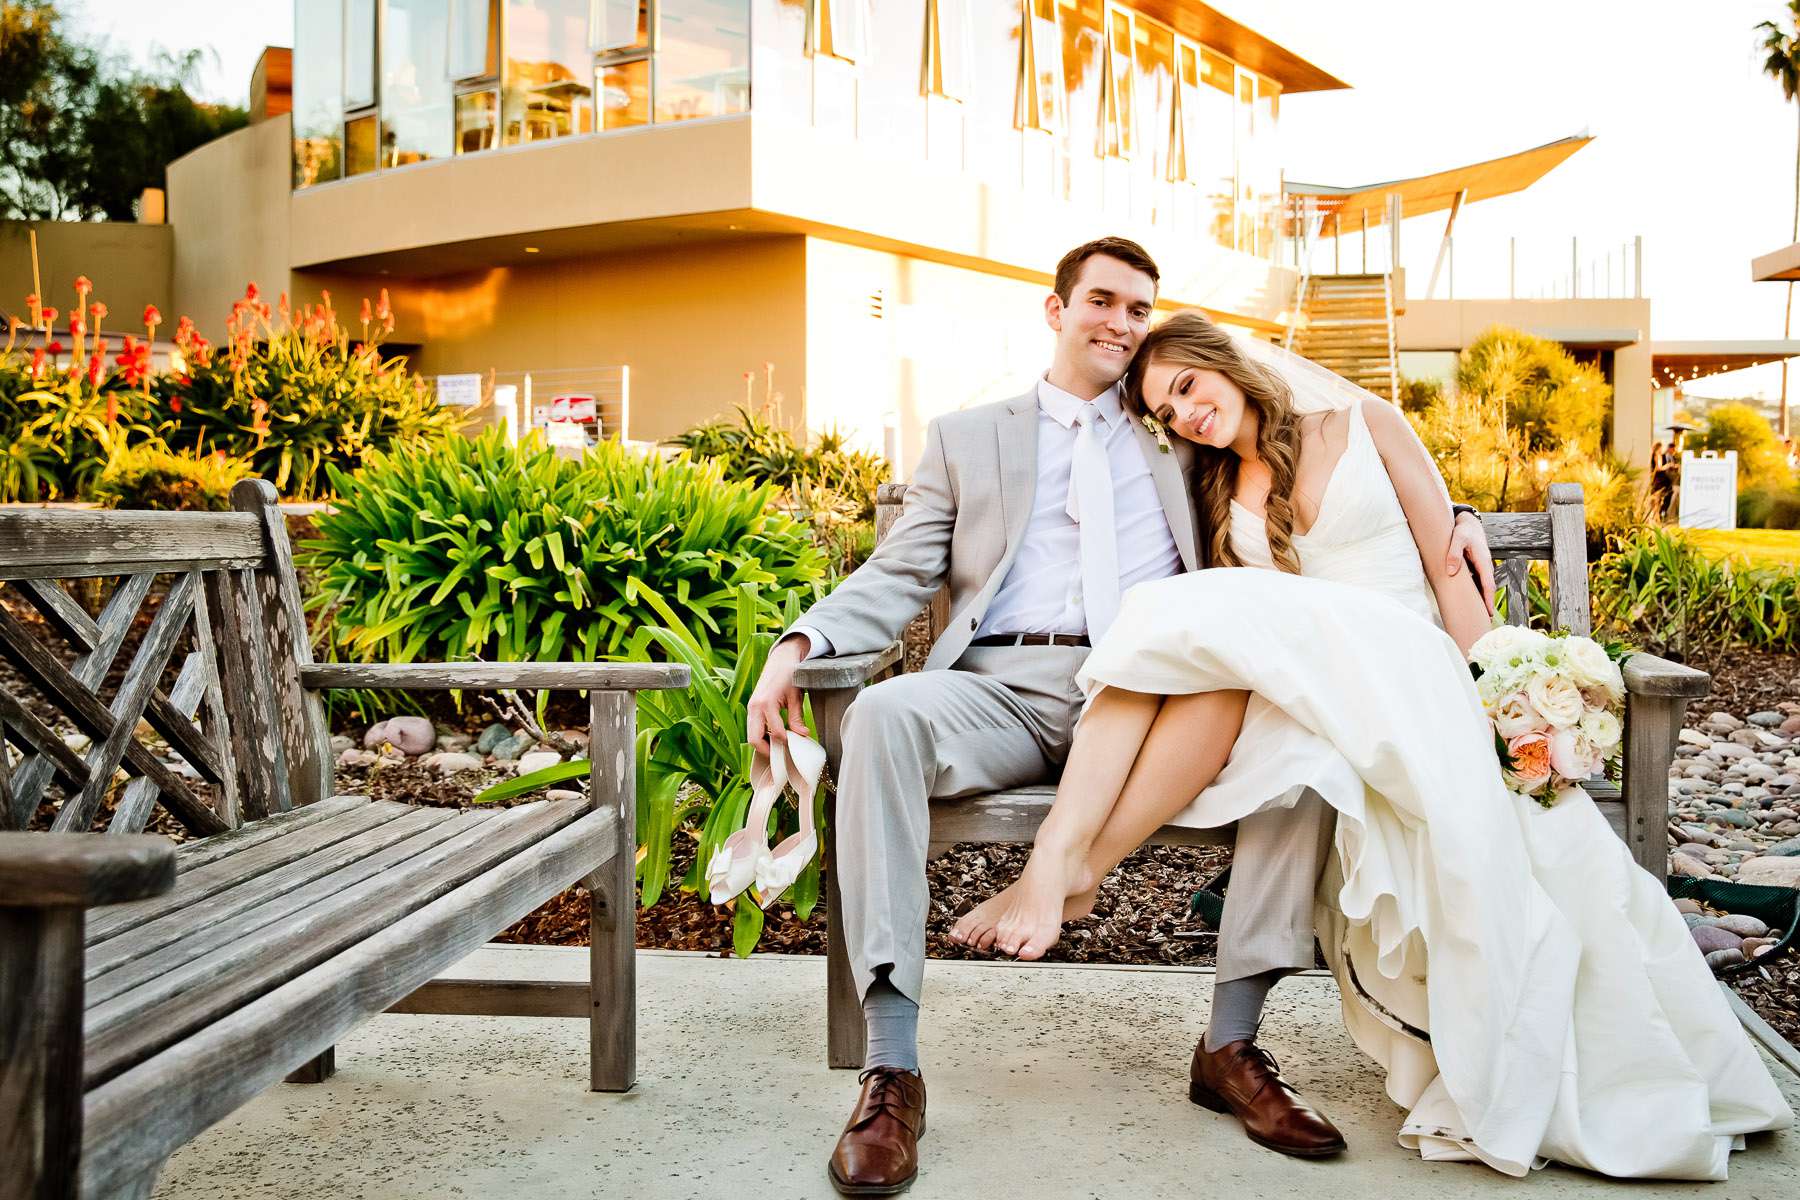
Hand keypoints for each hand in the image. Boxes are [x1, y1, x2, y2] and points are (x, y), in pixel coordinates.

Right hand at [747, 634, 811, 754]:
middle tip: (782, 754)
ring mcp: (750, 708)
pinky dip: (761, 736)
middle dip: (767, 750)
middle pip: (754, 739)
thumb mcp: (796, 696)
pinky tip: (773, 738)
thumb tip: (802, 735)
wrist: (781, 659)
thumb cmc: (790, 675)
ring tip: (779, 747)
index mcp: (767, 703)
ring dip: (763, 744)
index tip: (796, 746)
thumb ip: (797, 717)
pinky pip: (752, 728)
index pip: (775, 732)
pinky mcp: (751, 708)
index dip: (786, 742)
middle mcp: (754, 707)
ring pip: (751, 735)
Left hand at [1445, 511, 1495, 613]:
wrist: (1468, 523)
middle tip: (1484, 622)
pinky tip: (1470, 602)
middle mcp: (1485, 566)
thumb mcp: (1457, 538)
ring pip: (1483, 587)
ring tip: (1478, 617)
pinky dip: (1476, 592)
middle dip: (1487, 605)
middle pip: (1487, 589)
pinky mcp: (1476, 568)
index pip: (1488, 585)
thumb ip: (1454, 553)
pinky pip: (1477, 582)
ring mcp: (1481, 568)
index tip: (1488, 613)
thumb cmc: (1463, 530)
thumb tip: (1451, 572)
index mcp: (1483, 561)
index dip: (1488, 600)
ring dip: (1481, 600)